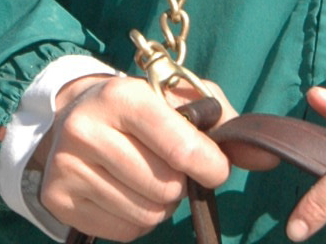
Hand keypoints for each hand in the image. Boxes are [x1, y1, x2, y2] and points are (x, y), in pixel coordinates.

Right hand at [31, 72, 238, 240]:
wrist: (75, 117)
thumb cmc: (141, 110)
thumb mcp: (180, 101)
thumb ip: (224, 125)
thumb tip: (267, 158)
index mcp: (121, 95)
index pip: (180, 146)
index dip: (209, 165)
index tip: (214, 167)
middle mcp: (87, 128)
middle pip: (166, 188)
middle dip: (178, 183)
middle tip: (164, 163)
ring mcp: (67, 165)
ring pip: (148, 213)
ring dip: (159, 204)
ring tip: (143, 175)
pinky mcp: (58, 199)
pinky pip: (125, 231)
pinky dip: (136, 220)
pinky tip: (123, 191)